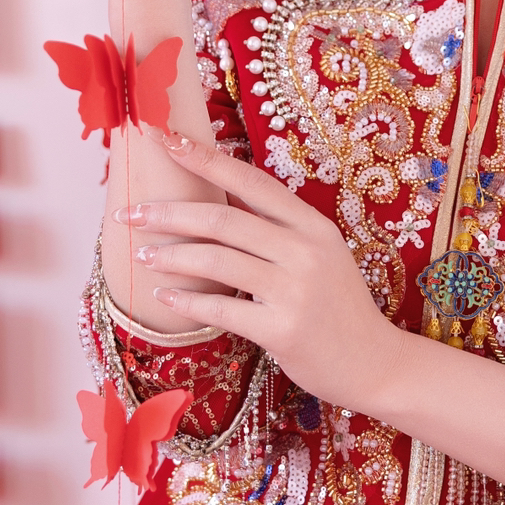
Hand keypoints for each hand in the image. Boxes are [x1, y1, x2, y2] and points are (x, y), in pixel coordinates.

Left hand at [117, 133, 408, 416]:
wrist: (374, 363)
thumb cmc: (337, 308)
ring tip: (142, 255)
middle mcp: (305, 251)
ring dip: (171, 256)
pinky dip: (187, 301)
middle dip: (169, 213)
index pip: (250, 181)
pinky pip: (222, 309)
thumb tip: (217, 208)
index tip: (165, 140)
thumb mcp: (319, 256)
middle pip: (223, 219)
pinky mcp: (283, 329)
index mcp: (312, 225)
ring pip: (217, 261)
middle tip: (130, 214)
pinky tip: (165, 296)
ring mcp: (295, 290)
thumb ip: (277, 232)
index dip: (205, 159)